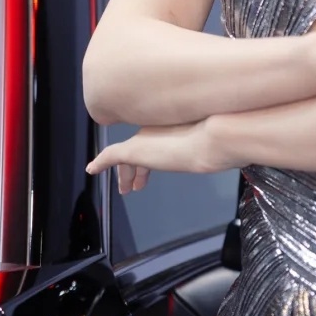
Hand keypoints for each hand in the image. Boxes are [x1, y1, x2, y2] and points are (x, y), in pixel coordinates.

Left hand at [87, 118, 229, 193]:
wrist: (214, 138)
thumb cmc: (221, 143)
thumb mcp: (215, 145)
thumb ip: (212, 148)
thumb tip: (222, 155)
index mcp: (172, 125)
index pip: (155, 142)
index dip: (152, 158)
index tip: (151, 170)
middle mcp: (155, 128)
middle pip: (139, 149)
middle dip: (136, 168)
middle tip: (135, 185)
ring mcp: (144, 138)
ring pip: (126, 156)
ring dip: (125, 174)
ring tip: (126, 190)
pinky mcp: (133, 150)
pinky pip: (110, 156)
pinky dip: (100, 163)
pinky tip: (92, 169)